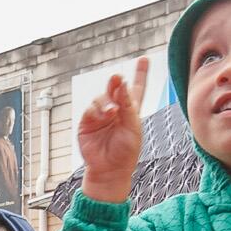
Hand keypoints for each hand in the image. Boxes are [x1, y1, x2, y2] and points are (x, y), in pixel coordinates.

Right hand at [76, 55, 147, 202]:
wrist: (110, 171)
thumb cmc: (126, 153)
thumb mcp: (133, 128)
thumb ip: (128, 106)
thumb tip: (121, 83)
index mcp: (130, 111)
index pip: (136, 88)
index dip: (140, 73)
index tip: (144, 59)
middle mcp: (115, 110)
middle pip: (115, 89)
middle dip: (116, 83)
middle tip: (117, 78)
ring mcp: (100, 116)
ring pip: (101, 98)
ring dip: (106, 101)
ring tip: (112, 112)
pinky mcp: (87, 123)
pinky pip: (90, 109)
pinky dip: (97, 110)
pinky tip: (104, 115)